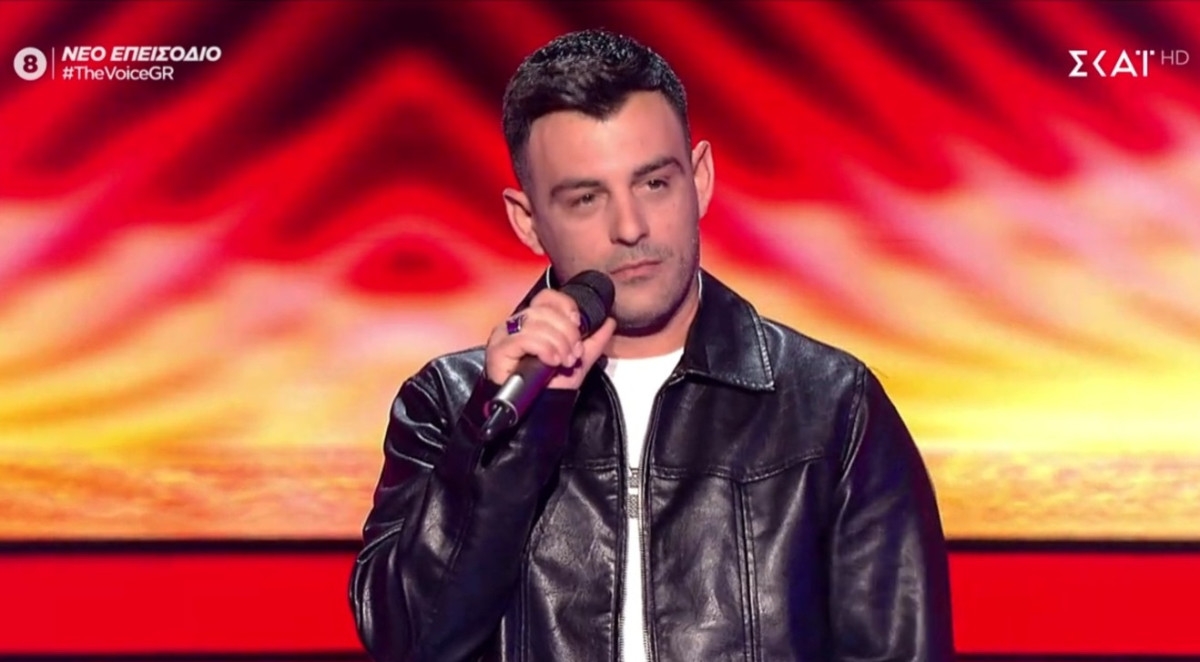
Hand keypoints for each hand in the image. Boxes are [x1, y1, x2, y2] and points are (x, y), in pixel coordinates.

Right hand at [486, 289, 616, 390]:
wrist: (535, 413)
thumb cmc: (549, 388)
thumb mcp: (578, 361)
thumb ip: (594, 341)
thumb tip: (609, 321)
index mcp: (533, 322)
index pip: (547, 297)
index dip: (566, 307)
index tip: (579, 325)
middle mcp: (516, 324)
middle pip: (544, 310)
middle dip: (567, 332)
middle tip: (574, 353)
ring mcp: (504, 335)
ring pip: (536, 323)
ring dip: (558, 343)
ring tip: (564, 361)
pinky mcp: (499, 349)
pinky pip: (524, 338)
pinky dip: (544, 349)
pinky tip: (551, 362)